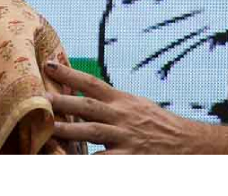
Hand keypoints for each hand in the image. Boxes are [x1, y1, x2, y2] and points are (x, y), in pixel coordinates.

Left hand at [44, 61, 204, 153]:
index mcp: (122, 100)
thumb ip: (112, 102)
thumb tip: (84, 93)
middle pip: (86, 106)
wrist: (189, 144)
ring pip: (91, 132)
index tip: (49, 64)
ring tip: (47, 129)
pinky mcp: (130, 159)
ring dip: (67, 131)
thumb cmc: (159, 125)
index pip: (92, 83)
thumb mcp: (136, 106)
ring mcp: (125, 137)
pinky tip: (70, 162)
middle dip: (62, 101)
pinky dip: (87, 162)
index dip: (70, 73)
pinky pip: (103, 162)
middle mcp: (122, 116)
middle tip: (39, 97)